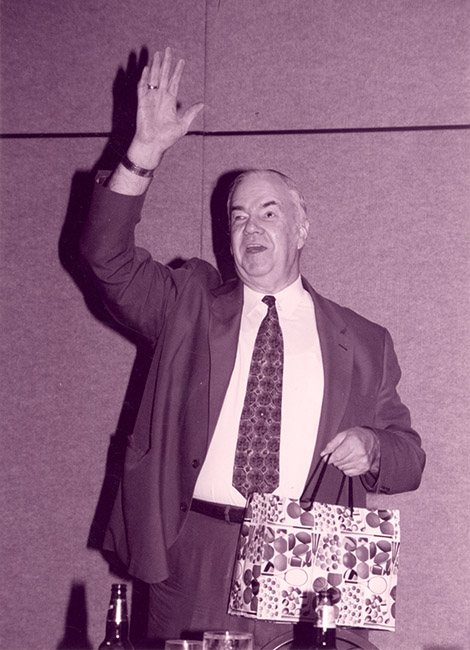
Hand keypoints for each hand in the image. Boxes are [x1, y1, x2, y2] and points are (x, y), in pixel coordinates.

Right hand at [127, 47, 203, 168]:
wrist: (153, 144)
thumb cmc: (167, 138)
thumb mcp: (183, 125)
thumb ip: (191, 113)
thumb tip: (202, 104)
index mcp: (170, 101)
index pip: (174, 81)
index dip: (178, 71)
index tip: (182, 60)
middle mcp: (160, 97)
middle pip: (164, 75)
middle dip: (167, 62)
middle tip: (168, 49)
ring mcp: (151, 98)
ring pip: (154, 77)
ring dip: (156, 65)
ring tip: (158, 53)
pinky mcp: (142, 102)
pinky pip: (143, 87)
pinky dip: (145, 78)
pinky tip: (147, 68)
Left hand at [320, 427, 379, 476]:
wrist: (373, 439)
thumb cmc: (357, 436)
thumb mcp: (343, 435)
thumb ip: (332, 444)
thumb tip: (323, 453)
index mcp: (353, 443)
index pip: (337, 456)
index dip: (330, 458)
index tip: (327, 458)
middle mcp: (359, 453)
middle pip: (339, 462)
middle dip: (335, 459)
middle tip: (339, 453)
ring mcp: (363, 462)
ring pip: (343, 468)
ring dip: (341, 464)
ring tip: (346, 455)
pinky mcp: (365, 468)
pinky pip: (349, 473)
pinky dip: (346, 468)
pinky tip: (350, 461)